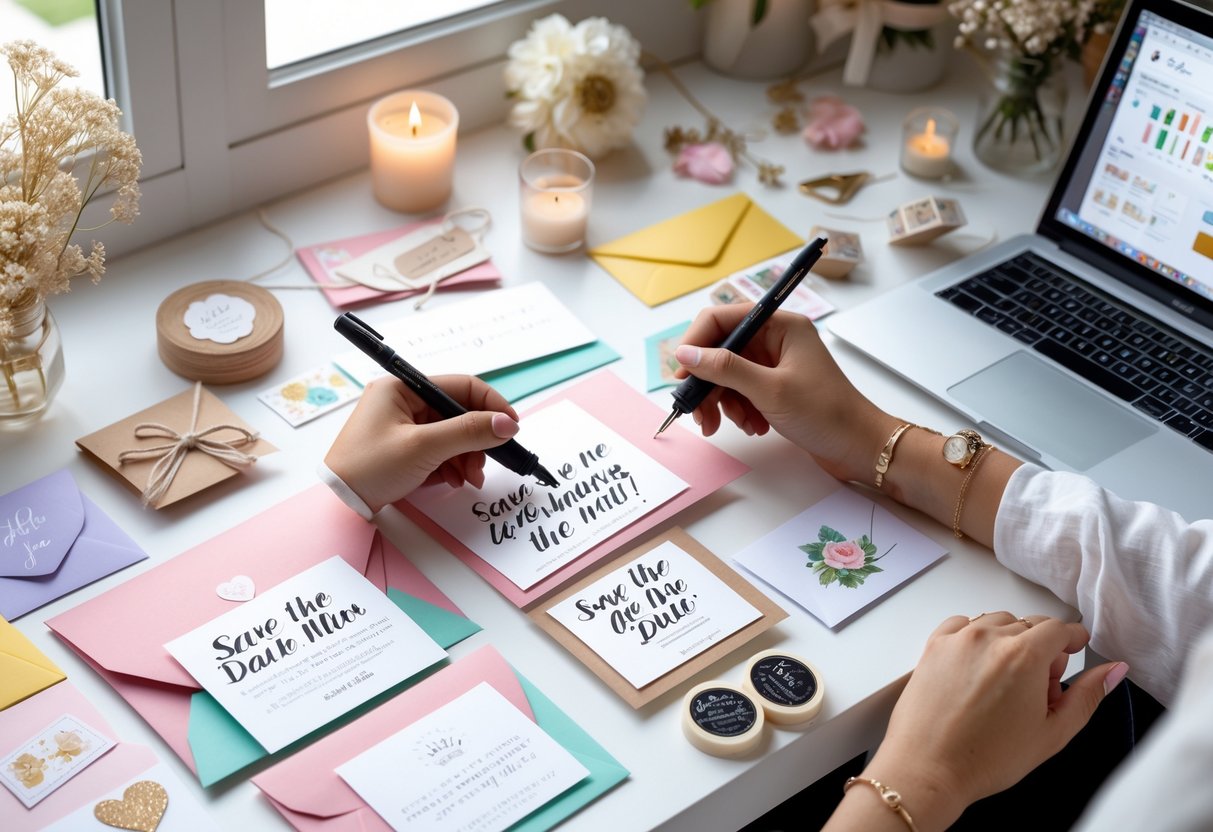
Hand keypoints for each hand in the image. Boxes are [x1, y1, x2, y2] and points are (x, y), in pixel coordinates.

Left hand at [324, 375, 519, 512]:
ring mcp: (404, 424)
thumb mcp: (424, 447)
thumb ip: (468, 432)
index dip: (490, 405)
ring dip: (466, 456)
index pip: (460, 386)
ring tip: (469, 479)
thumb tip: (507, 423)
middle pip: (458, 413)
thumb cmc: (370, 467)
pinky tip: (453, 480)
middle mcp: (403, 400)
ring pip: (452, 434)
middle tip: (486, 463)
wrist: (339, 503)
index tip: (511, 427)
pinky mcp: (405, 446)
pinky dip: (452, 464)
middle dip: (476, 439)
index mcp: (401, 387)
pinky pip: (440, 449)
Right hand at [673, 306, 898, 482]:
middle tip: (699, 414)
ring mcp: (775, 364)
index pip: (721, 319)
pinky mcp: (775, 387)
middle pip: (721, 351)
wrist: (859, 447)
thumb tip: (685, 354)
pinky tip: (755, 427)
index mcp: (780, 325)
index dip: (696, 344)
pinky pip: (742, 392)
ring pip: (728, 375)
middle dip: (708, 384)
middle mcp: (776, 339)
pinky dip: (740, 410)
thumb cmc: (826, 413)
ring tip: (738, 426)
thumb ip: (725, 369)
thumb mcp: (770, 390)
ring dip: (725, 402)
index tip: (681, 374)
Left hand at [843, 612, 1128, 828]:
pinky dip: (976, 638)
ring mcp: (957, 638)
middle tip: (1039, 689)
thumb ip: (1087, 695)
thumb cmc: (988, 757)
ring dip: (1009, 642)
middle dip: (1042, 650)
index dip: (1073, 638)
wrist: (928, 768)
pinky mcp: (933, 645)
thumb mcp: (1052, 733)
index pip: (1058, 628)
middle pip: (1029, 625)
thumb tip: (1114, 669)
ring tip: (1008, 683)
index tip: (1075, 649)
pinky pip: (963, 625)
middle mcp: (989, 637)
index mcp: (1023, 655)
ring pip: (997, 622)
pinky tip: (978, 670)